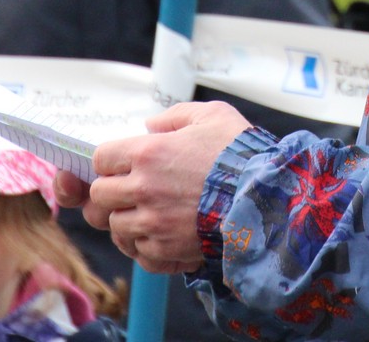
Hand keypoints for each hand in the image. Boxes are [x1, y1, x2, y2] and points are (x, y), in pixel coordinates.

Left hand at [80, 101, 251, 273]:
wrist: (268, 197)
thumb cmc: (241, 154)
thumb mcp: (212, 115)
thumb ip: (175, 116)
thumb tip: (151, 125)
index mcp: (148, 153)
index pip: (101, 159)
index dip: (111, 160)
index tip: (125, 163)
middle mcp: (144, 189)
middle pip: (100, 195)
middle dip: (112, 191)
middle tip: (134, 189)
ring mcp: (153, 224)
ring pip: (115, 227)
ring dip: (127, 220)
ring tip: (149, 213)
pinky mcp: (167, 250)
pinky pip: (138, 253)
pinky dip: (144, 246)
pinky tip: (159, 234)